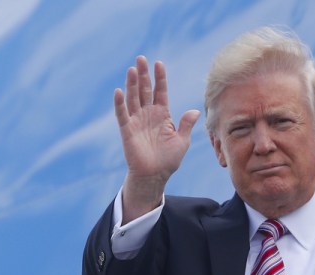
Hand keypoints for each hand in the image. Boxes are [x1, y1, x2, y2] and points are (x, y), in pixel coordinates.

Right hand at [114, 56, 199, 221]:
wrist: (155, 176)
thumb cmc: (169, 160)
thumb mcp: (182, 141)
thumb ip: (186, 124)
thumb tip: (195, 111)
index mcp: (162, 115)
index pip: (160, 92)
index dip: (160, 78)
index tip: (159, 63)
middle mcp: (148, 115)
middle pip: (144, 90)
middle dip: (143, 75)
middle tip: (141, 58)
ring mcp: (137, 121)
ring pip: (133, 98)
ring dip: (132, 84)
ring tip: (132, 69)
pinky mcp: (127, 130)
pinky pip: (122, 114)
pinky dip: (120, 103)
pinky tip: (119, 91)